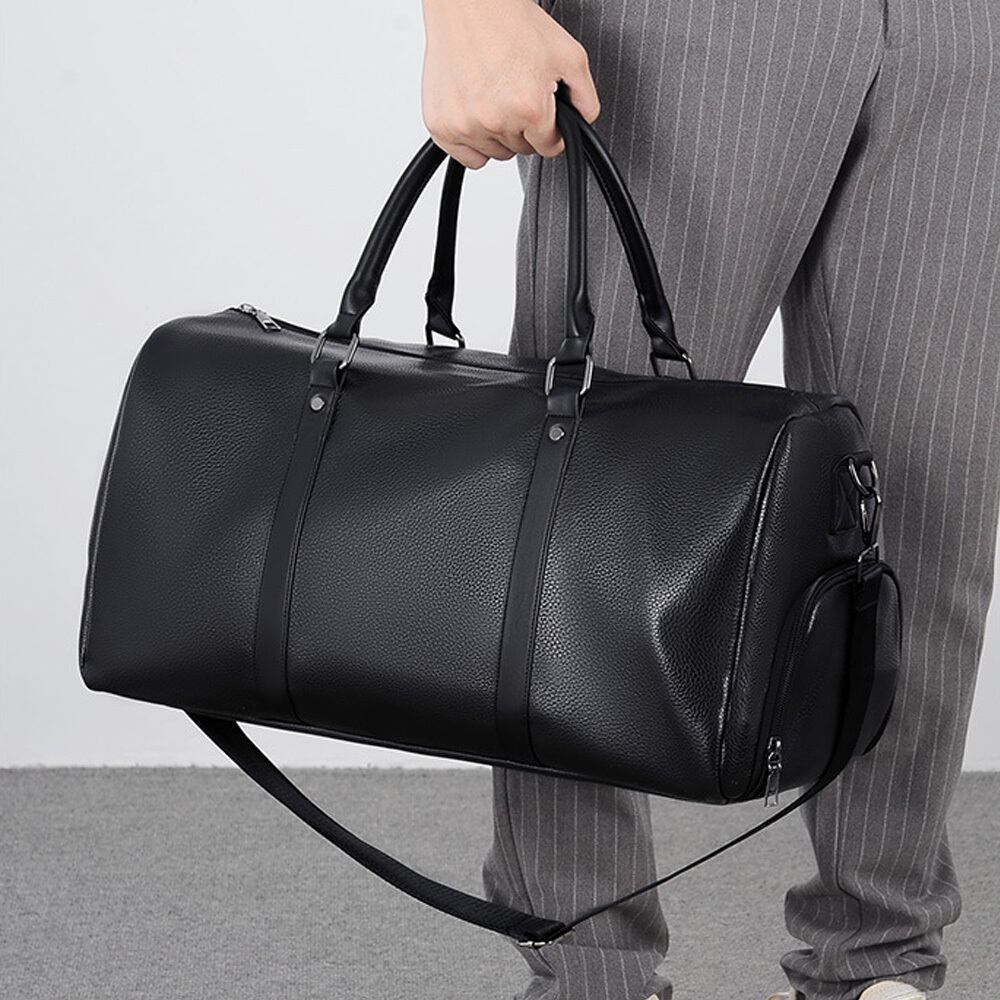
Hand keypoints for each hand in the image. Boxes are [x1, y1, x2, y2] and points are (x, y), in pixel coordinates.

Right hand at [420, 0, 599, 167]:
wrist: (467, 4)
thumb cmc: (511, 22)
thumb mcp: (568, 54)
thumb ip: (585, 98)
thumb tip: (584, 124)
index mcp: (528, 107)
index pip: (551, 147)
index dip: (552, 129)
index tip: (544, 111)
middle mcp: (495, 120)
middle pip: (523, 150)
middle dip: (526, 128)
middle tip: (517, 93)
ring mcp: (465, 125)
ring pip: (496, 153)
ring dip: (500, 134)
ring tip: (496, 96)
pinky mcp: (441, 126)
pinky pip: (468, 157)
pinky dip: (474, 142)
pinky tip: (478, 111)